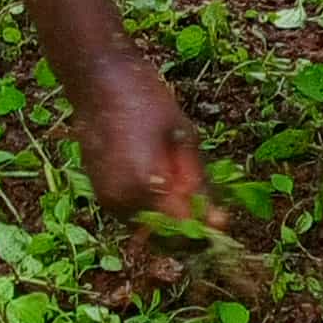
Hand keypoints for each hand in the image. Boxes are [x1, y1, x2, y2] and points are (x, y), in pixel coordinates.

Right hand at [72, 54, 213, 229]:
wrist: (99, 80)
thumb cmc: (146, 101)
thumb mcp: (185, 139)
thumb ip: (199, 185)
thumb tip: (219, 222)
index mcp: (144, 186)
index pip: (184, 233)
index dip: (208, 231)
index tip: (223, 221)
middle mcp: (122, 202)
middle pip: (165, 241)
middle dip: (190, 232)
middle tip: (209, 210)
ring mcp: (108, 201)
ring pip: (148, 232)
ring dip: (171, 222)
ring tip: (186, 190)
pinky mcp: (101, 195)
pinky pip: (134, 217)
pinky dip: (153, 211)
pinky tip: (165, 184)